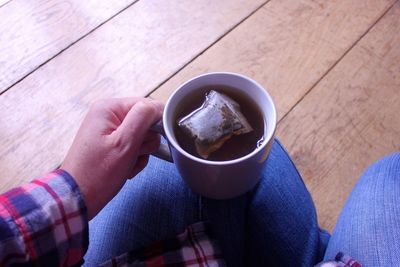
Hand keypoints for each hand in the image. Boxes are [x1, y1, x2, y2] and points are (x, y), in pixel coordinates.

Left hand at [61, 98, 162, 218]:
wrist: (77, 198)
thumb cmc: (98, 172)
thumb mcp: (125, 142)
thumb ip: (143, 117)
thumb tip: (159, 106)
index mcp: (109, 108)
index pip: (147, 105)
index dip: (155, 123)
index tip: (150, 142)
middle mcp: (108, 115)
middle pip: (145, 121)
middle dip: (145, 142)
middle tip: (132, 155)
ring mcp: (108, 130)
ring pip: (142, 137)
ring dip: (140, 154)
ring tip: (126, 165)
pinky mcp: (110, 144)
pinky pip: (133, 147)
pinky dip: (133, 159)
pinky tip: (125, 169)